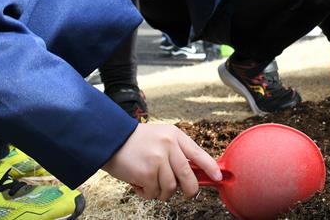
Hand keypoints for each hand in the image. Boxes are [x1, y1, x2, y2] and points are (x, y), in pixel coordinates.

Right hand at [102, 123, 220, 200]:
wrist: (111, 139)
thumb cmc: (136, 142)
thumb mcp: (161, 137)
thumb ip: (177, 152)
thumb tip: (192, 173)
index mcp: (176, 136)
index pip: (199, 153)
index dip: (211, 167)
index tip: (218, 177)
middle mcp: (169, 146)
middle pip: (188, 175)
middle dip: (190, 189)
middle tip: (187, 194)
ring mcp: (158, 159)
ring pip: (170, 187)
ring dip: (161, 192)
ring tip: (151, 183)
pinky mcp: (146, 172)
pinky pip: (154, 192)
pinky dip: (147, 193)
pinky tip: (139, 184)